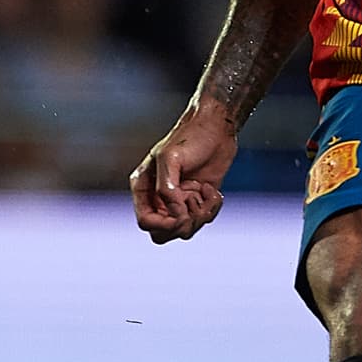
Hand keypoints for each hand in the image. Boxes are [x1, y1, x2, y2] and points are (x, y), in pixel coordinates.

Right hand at [130, 103, 238, 243]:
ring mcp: (179, 201)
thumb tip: (175, 214)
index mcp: (144, 187)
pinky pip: (202, 220)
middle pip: (163, 233)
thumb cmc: (191, 137)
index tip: (180, 215)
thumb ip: (167, 188)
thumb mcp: (171, 158)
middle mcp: (159, 198)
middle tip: (194, 206)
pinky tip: (214, 191)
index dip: (163, 225)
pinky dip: (211, 210)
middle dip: (182, 225)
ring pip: (185, 230)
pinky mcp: (198, 201)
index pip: (145, 222)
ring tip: (205, 192)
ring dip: (200, 216)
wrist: (217, 128)